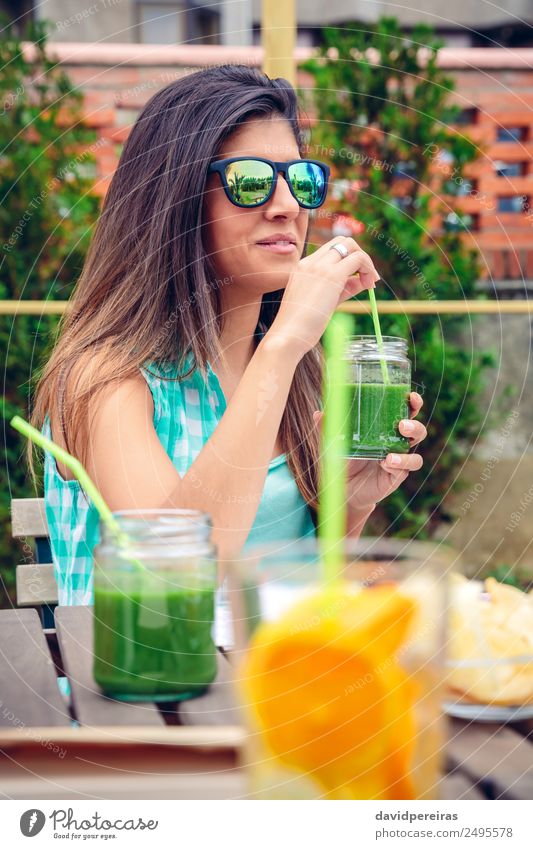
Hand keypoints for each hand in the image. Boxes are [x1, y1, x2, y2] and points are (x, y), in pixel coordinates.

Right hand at [268, 236, 379, 358]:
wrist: (287, 336)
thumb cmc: (300, 326)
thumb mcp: (323, 303)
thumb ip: (342, 290)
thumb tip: (361, 282)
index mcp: (302, 267)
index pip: (331, 252)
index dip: (349, 261)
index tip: (359, 280)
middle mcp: (310, 262)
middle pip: (342, 242)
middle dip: (359, 255)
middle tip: (367, 278)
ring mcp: (320, 266)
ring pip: (351, 245)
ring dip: (365, 261)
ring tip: (370, 283)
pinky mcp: (331, 275)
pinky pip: (358, 259)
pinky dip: (368, 268)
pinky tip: (369, 286)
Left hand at [313, 391, 425, 510]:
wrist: (342, 488)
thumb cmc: (341, 460)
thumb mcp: (332, 442)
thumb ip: (327, 428)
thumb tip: (318, 412)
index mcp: (386, 430)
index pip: (406, 413)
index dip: (413, 404)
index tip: (411, 397)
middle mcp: (396, 444)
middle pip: (418, 431)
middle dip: (414, 425)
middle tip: (402, 424)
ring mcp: (398, 462)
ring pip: (416, 454)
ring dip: (407, 454)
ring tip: (391, 453)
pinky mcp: (395, 478)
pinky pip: (404, 470)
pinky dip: (398, 465)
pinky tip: (385, 462)